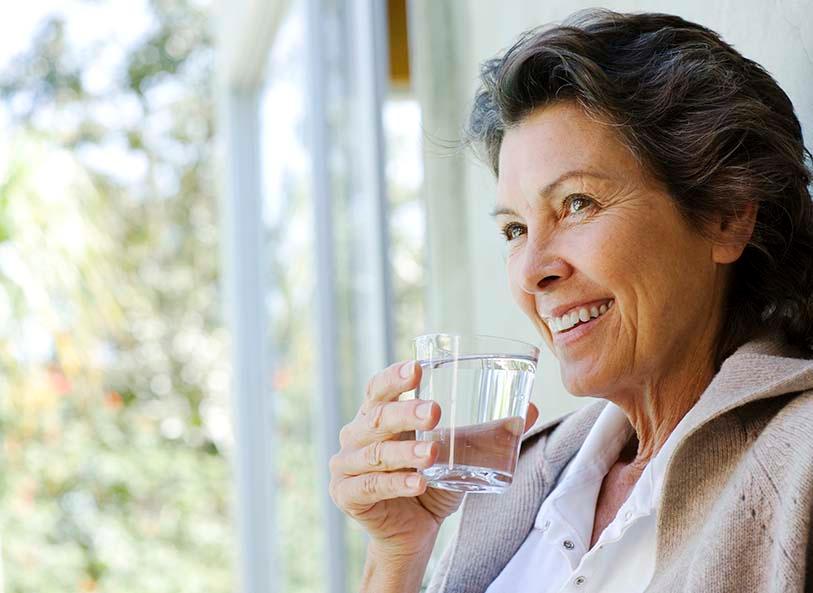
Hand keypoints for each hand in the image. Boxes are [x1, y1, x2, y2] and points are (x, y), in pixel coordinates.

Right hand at [328, 360, 538, 556]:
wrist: (411, 534)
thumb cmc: (430, 484)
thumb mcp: (459, 454)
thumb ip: (487, 432)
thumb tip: (530, 407)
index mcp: (377, 415)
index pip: (378, 388)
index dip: (394, 377)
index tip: (417, 368)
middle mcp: (357, 435)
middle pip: (377, 417)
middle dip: (406, 413)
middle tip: (434, 412)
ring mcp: (346, 465)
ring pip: (377, 453)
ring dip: (405, 453)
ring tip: (432, 453)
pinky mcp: (346, 494)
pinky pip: (372, 487)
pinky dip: (396, 484)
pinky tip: (418, 483)